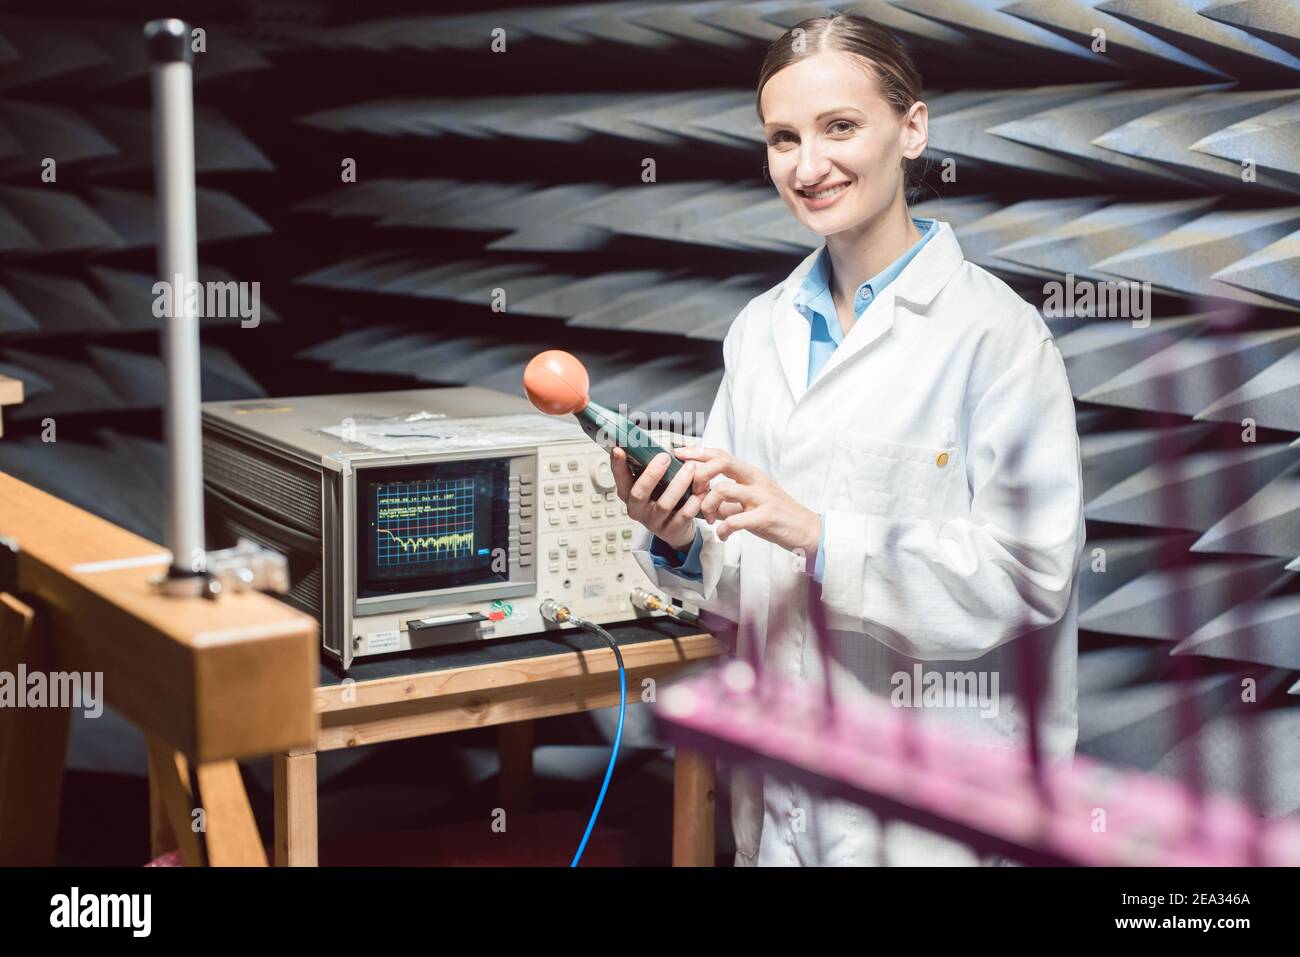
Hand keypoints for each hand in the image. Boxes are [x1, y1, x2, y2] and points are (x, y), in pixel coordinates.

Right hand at [610, 446, 701, 550]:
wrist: (675, 529)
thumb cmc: (662, 498)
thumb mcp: (652, 484)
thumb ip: (649, 468)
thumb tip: (652, 443)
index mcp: (629, 494)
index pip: (620, 478)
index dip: (617, 465)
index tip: (618, 449)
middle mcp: (637, 509)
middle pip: (639, 493)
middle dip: (652, 473)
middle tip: (664, 457)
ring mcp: (654, 521)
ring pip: (664, 503)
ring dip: (678, 483)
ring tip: (690, 467)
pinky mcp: (672, 529)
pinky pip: (684, 514)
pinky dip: (694, 500)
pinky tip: (701, 488)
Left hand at [674, 446, 820, 558]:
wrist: (807, 530)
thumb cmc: (777, 517)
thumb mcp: (750, 504)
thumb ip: (727, 502)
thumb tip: (702, 502)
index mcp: (751, 474)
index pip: (721, 455)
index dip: (698, 452)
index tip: (679, 453)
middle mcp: (756, 480)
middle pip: (721, 462)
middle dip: (700, 475)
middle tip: (696, 494)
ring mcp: (762, 497)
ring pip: (723, 489)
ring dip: (708, 505)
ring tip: (709, 520)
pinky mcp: (766, 516)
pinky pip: (735, 520)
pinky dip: (723, 529)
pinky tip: (723, 536)